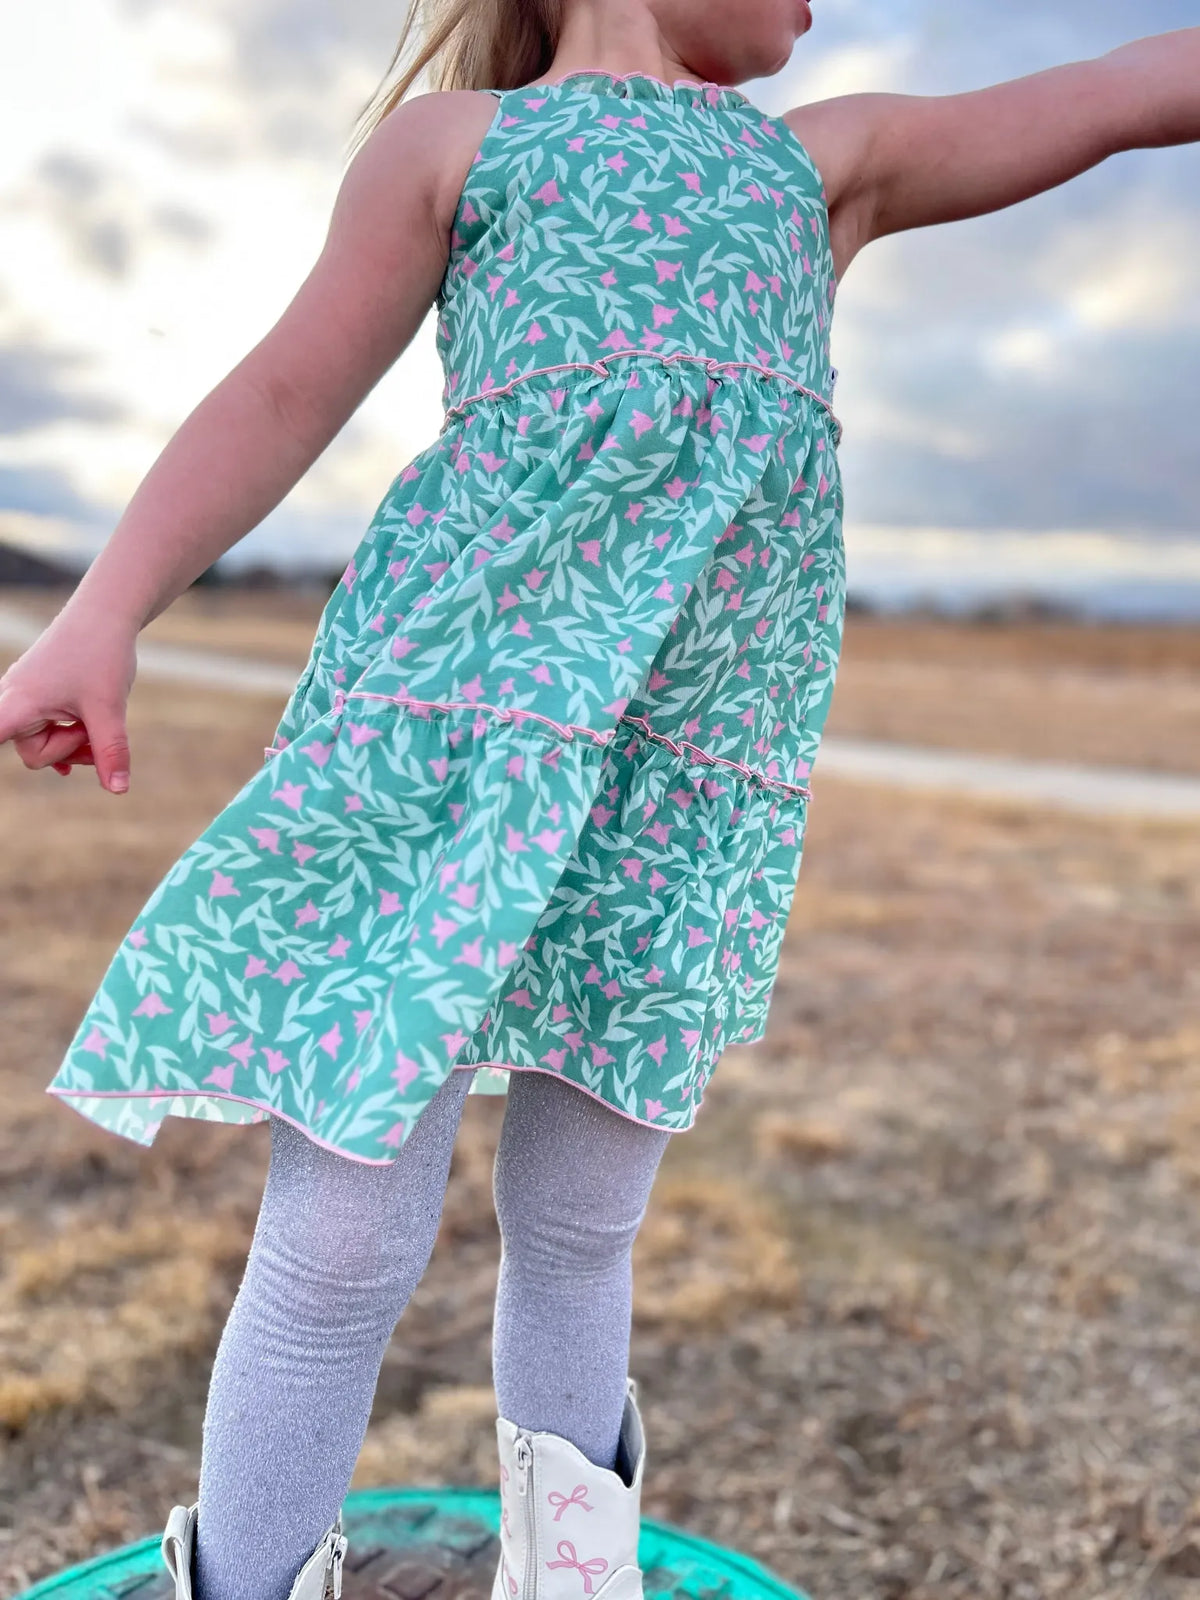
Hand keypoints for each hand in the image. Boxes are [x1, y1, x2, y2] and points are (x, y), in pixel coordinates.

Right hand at [0, 608, 136, 792]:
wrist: (107, 613)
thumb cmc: (101, 655)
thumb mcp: (109, 709)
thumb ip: (110, 752)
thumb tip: (118, 790)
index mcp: (17, 705)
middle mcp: (13, 700)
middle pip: (34, 754)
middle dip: (69, 752)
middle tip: (97, 733)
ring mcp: (25, 695)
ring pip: (44, 741)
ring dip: (73, 742)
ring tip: (98, 724)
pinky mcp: (40, 692)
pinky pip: (47, 726)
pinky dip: (68, 734)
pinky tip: (82, 742)